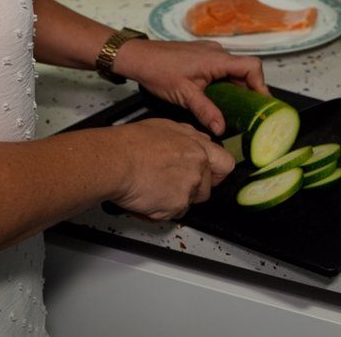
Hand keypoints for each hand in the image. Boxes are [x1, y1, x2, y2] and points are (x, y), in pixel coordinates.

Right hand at [108, 118, 234, 219]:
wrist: (115, 161)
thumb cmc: (131, 143)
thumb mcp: (165, 127)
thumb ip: (188, 137)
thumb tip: (198, 141)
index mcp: (198, 147)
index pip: (225, 164)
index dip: (216, 173)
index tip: (208, 177)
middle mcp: (198, 167)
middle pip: (206, 188)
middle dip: (191, 190)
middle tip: (169, 183)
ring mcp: (189, 187)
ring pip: (189, 202)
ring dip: (175, 200)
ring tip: (153, 188)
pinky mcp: (176, 205)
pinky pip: (173, 214)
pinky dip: (160, 210)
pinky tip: (146, 197)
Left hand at [115, 39, 266, 135]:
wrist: (138, 57)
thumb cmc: (158, 71)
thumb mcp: (184, 95)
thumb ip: (205, 111)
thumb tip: (221, 129)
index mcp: (217, 59)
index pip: (252, 66)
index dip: (261, 84)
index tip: (261, 104)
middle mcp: (216, 52)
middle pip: (245, 69)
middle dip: (250, 90)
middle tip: (251, 111)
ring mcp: (208, 52)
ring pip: (232, 69)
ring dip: (237, 86)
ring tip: (236, 108)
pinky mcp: (200, 55)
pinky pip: (221, 68)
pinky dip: (225, 82)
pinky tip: (218, 98)